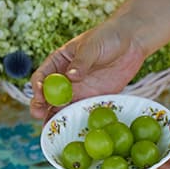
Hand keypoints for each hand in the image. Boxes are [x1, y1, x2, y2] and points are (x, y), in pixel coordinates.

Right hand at [29, 22, 146, 120]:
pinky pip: (82, 112)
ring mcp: (79, 90)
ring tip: (50, 130)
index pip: (43, 77)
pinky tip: (71, 131)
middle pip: (49, 96)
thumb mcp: (92, 46)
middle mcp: (66, 78)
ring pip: (63, 107)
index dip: (38, 87)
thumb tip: (71, 77)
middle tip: (38, 115)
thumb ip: (82, 62)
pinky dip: (76, 121)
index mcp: (59, 62)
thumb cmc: (108, 37)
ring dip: (56, 118)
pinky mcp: (94, 98)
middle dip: (42, 106)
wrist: (131, 43)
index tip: (40, 95)